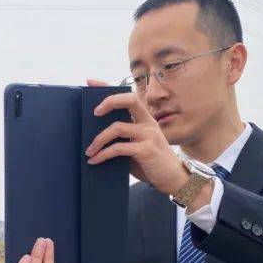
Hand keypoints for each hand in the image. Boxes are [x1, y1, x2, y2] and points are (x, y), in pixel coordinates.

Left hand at [84, 79, 188, 195]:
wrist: (174, 179)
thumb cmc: (153, 163)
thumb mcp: (138, 147)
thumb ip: (124, 139)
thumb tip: (97, 138)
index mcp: (146, 120)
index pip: (128, 97)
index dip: (109, 88)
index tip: (91, 82)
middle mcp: (149, 123)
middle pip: (129, 101)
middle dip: (108, 102)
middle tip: (93, 113)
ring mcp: (148, 135)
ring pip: (117, 128)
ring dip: (99, 140)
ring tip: (89, 151)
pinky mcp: (146, 150)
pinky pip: (119, 148)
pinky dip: (104, 154)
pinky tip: (95, 160)